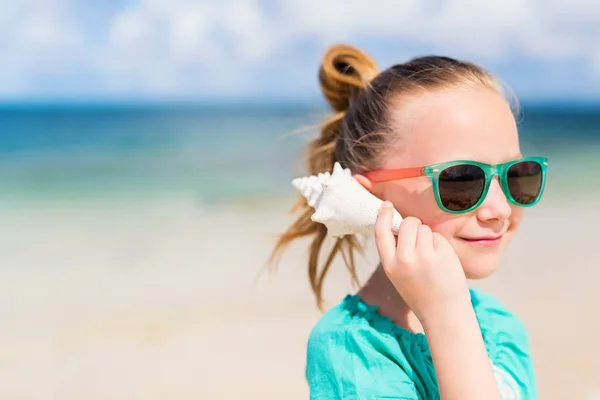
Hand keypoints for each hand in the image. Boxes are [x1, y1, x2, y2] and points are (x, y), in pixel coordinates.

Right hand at [374, 201, 470, 324]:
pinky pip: (438, 237)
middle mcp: (404, 259)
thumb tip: (402, 224)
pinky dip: (441, 245)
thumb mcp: (398, 275)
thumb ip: (397, 252)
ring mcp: (424, 256)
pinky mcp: (441, 254)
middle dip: (415, 226)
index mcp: (390, 265)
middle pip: (408, 223)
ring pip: (424, 228)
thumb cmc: (422, 292)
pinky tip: (442, 262)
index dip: (383, 216)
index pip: (381, 232)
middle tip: (421, 244)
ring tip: (432, 259)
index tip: (387, 205)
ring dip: (428, 237)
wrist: (444, 313)